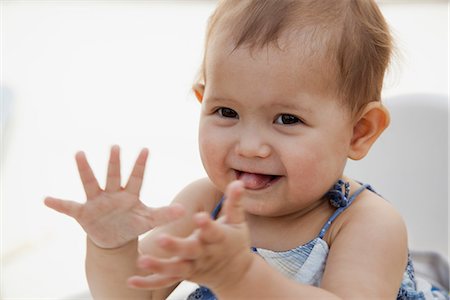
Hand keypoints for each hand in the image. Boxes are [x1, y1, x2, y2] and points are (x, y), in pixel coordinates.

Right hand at [44, 145, 184, 248]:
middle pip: (114, 175)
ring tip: (79, 153)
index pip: (136, 177)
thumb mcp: (148, 221)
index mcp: (130, 195)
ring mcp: (97, 201)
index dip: (140, 165)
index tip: (146, 149)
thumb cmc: (133, 224)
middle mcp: (112, 193)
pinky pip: (69, 207)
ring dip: (85, 170)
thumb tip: (183, 210)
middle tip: (116, 147)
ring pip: (91, 183)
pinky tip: (46, 199)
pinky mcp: (83, 213)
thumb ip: (164, 214)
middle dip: (115, 162)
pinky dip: (58, 203)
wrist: (114, 238)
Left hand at [127, 180, 254, 291]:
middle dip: (176, 246)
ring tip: (141, 260)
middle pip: (190, 251)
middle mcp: (205, 254)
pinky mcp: (184, 275)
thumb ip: (235, 201)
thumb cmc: (235, 241)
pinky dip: (148, 282)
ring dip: (158, 266)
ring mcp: (193, 267)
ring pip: (175, 268)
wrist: (236, 273)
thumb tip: (238, 181)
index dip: (207, 225)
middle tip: (161, 238)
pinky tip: (131, 280)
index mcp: (219, 239)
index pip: (213, 231)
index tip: (199, 216)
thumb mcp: (237, 222)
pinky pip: (164, 281)